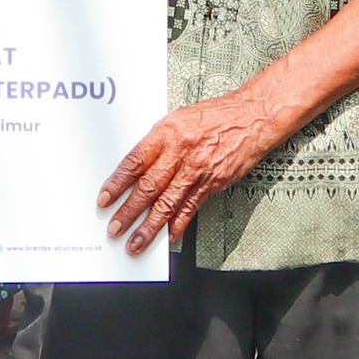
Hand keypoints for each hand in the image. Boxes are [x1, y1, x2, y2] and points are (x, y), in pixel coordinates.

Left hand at [101, 89, 284, 253]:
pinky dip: (179, 225)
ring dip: (150, 227)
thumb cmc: (217, 115)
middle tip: (115, 228)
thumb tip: (137, 167)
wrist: (253, 117)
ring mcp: (197, 170)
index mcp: (166, 132)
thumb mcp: (179, 119)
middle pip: (147, 187)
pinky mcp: (213, 183)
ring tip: (136, 242)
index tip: (105, 199)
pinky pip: (191, 208)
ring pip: (167, 203)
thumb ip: (158, 143)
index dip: (117, 184)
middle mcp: (180, 152)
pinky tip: (170, 236)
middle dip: (128, 212)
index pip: (134, 162)